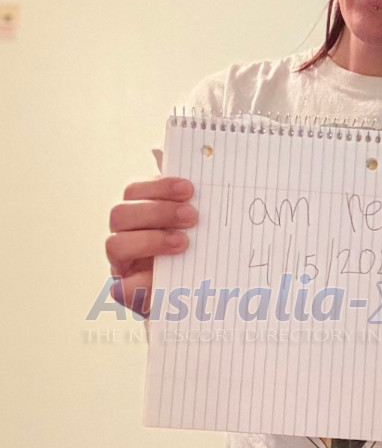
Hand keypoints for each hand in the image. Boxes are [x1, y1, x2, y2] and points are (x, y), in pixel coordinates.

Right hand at [106, 176, 196, 315]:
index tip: (190, 189)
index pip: (134, 190)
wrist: (202, 297)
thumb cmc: (197, 251)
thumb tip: (159, 150)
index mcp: (138, 213)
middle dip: (157, 212)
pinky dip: (137, 285)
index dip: (158, 186)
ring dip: (150, 241)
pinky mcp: (127, 294)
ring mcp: (122, 265)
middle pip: (120, 214)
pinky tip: (158, 281)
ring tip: (184, 243)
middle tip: (192, 216)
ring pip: (114, 246)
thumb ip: (182, 192)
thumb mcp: (198, 222)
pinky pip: (121, 289)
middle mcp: (125, 236)